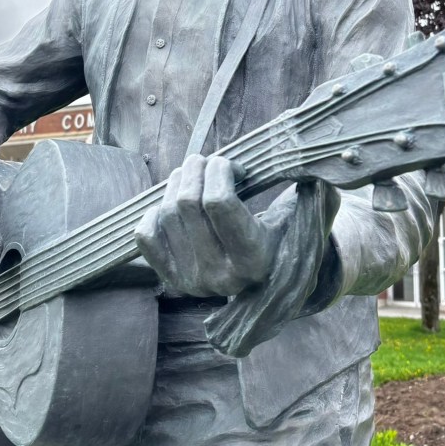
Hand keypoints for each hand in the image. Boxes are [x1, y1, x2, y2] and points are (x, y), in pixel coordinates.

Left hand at [134, 155, 278, 297]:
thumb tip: (298, 160)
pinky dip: (153, 213)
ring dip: (176, 182)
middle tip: (206, 161)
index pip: (219, 202)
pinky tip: (170, 203)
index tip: (230, 165)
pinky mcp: (171, 279)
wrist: (260, 285)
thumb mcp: (288, 220)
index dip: (219, 170)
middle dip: (195, 169)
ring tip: (191, 174)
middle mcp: (220, 275)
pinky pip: (146, 236)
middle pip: (188, 202)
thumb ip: (291, 194)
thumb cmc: (275, 239)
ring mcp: (191, 280)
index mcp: (253, 260)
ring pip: (167, 212)